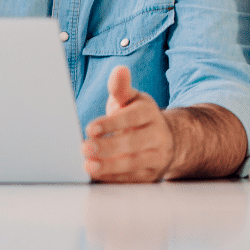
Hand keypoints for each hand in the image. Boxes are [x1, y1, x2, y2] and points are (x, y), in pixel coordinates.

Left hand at [82, 66, 173, 182]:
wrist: (164, 139)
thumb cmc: (137, 116)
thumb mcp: (130, 99)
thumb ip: (121, 87)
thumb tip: (119, 70)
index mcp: (149, 112)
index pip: (132, 117)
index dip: (111, 123)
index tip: (90, 128)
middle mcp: (157, 135)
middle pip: (133, 142)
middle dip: (108, 147)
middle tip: (85, 148)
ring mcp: (156, 156)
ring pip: (133, 163)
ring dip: (109, 166)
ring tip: (89, 166)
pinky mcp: (151, 175)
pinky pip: (132, 179)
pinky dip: (113, 178)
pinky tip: (97, 175)